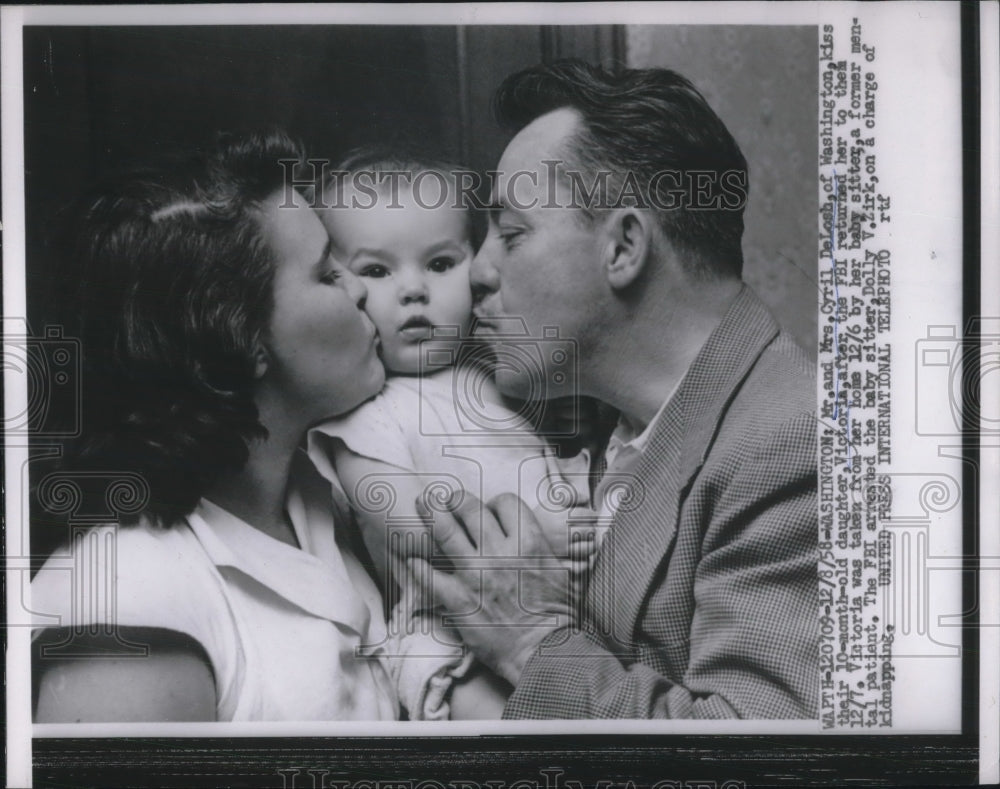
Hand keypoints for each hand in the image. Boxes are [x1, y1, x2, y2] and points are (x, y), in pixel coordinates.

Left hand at [407, 492, 582, 685]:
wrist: (545, 652)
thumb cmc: (559, 616)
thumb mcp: (562, 571)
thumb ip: (545, 549)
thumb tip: (543, 537)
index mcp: (528, 542)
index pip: (505, 503)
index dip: (496, 503)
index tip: (490, 510)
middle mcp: (499, 552)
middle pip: (470, 508)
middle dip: (456, 498)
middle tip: (446, 496)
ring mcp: (475, 574)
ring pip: (446, 532)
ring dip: (432, 514)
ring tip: (424, 504)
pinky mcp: (458, 599)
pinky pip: (429, 576)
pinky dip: (418, 565)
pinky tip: (412, 559)